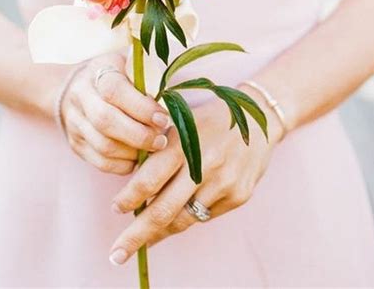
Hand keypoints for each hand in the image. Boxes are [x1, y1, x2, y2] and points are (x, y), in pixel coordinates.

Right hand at [60, 52, 170, 174]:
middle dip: (139, 135)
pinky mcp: (76, 143)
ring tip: (153, 149)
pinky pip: (101, 162)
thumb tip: (169, 102)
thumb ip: (147, 78)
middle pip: (105, 121)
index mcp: (97, 72)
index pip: (114, 90)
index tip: (164, 118)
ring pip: (103, 146)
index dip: (141, 107)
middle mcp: (81, 96)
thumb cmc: (115, 73)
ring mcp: (75, 122)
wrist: (75, 86)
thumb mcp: (130, 65)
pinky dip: (124, 165)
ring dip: (133, 152)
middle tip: (162, 140)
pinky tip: (138, 157)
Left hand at [107, 92, 281, 264]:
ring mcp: (224, 183)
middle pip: (163, 210)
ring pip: (183, 219)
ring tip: (145, 239)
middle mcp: (204, 165)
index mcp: (184, 142)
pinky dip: (187, 218)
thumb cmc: (210, 121)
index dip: (128, 198)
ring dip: (161, 232)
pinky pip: (204, 215)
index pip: (148, 179)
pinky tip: (178, 218)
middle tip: (117, 254)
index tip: (115, 209)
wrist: (258, 119)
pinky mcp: (239, 196)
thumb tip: (135, 190)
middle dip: (136, 235)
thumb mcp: (182, 125)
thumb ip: (160, 154)